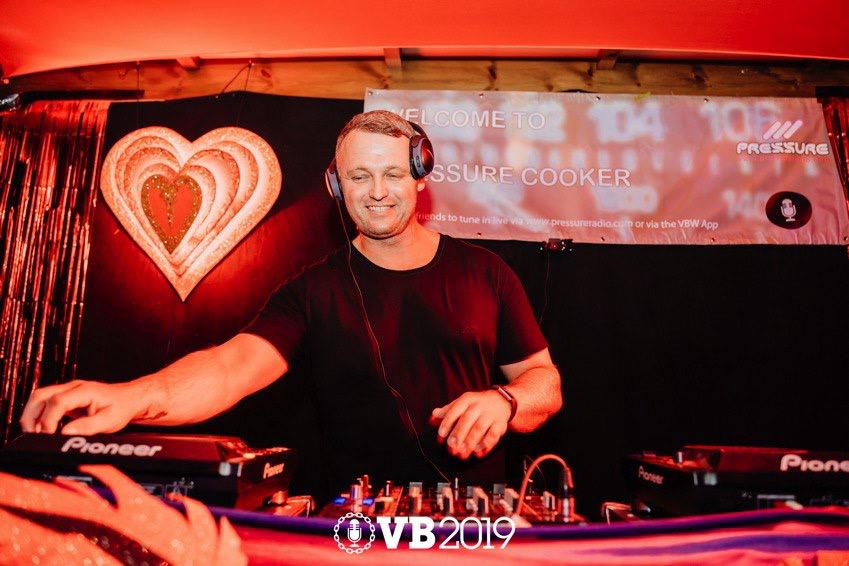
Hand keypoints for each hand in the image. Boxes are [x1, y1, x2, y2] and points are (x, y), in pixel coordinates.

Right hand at [19, 380, 146, 434]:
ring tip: (35, 433)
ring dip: (32, 415)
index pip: (56, 402)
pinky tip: (43, 429)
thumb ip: (88, 426)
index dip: (48, 420)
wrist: (131, 398)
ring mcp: (69, 391)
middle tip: (32, 435)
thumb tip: (65, 433)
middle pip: (40, 395)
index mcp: (84, 390)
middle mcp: (74, 387)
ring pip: (40, 397)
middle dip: (31, 416)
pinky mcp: (67, 397)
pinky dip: (40, 415)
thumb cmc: (122, 407)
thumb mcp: (110, 421)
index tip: (48, 435)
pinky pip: (46, 403)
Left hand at [429, 390, 510, 459]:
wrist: (501, 401)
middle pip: (467, 419)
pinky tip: (477, 452)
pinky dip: (485, 445)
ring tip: (462, 453)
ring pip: (479, 428)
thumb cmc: (477, 405)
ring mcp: (490, 414)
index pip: (455, 410)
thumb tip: (433, 416)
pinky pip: (493, 435)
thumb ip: (447, 411)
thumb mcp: (462, 403)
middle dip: (458, 434)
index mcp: (467, 400)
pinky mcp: (500, 424)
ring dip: (470, 442)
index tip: (441, 435)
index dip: (447, 422)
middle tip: (451, 447)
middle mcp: (478, 406)